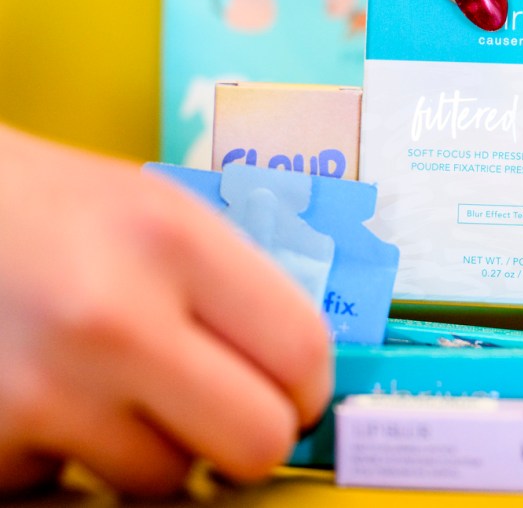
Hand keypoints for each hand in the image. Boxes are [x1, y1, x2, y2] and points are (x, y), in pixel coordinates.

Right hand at [0, 124, 331, 495]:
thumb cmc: (46, 210)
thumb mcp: (155, 212)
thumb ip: (233, 288)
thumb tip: (303, 377)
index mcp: (171, 240)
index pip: (301, 352)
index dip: (310, 386)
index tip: (297, 395)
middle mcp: (112, 318)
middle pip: (256, 439)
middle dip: (249, 435)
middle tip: (223, 414)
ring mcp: (44, 391)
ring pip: (166, 478)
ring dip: (152, 447)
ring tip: (112, 386)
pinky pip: (72, 486)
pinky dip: (70, 456)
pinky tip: (47, 397)